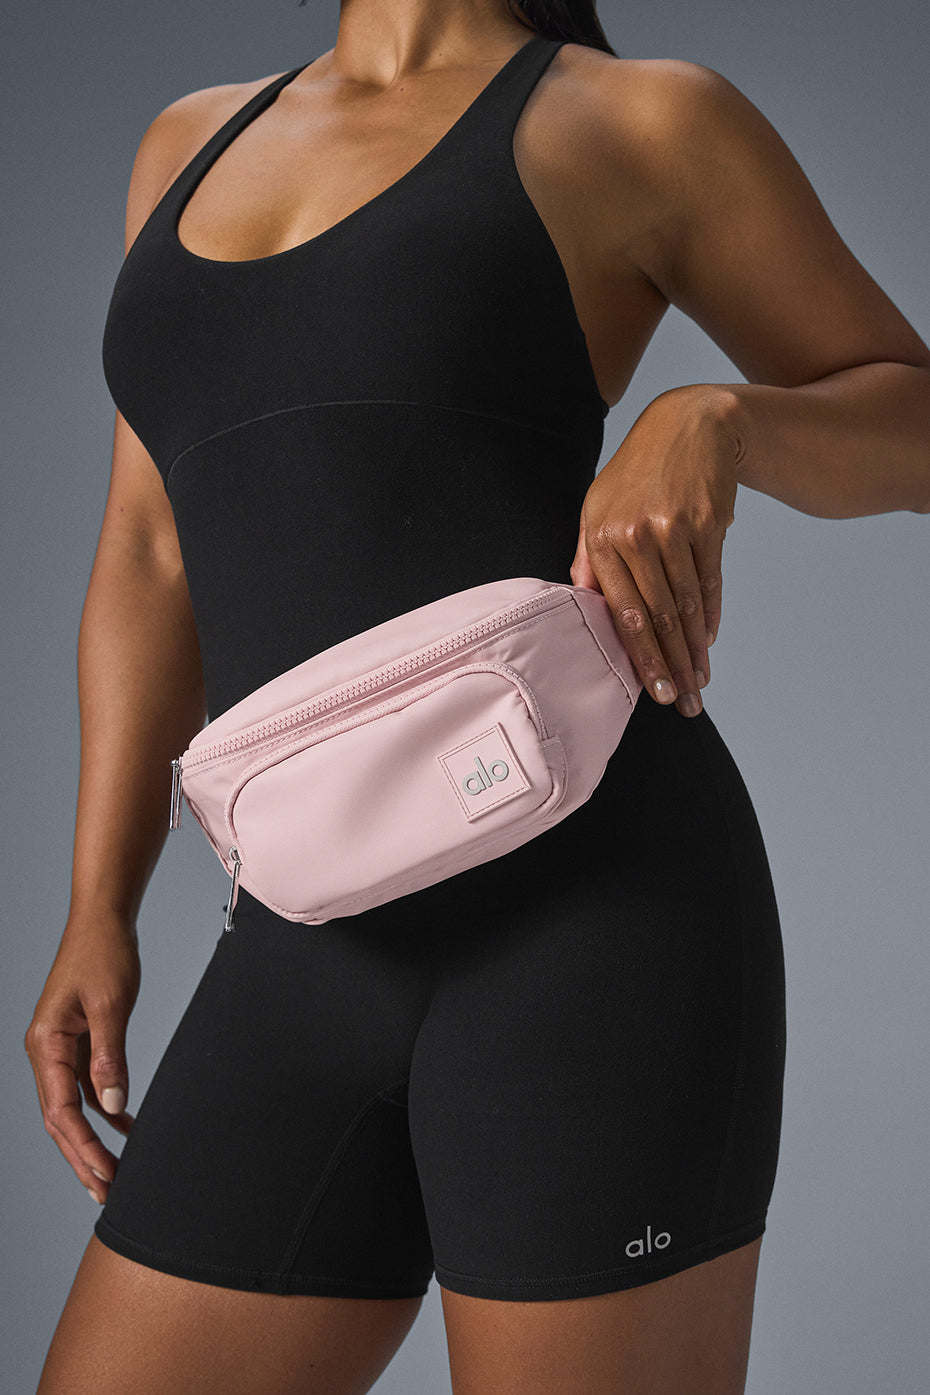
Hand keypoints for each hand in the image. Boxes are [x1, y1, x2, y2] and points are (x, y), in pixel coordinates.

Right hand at [25, 909, 139, 1204]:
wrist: (104, 918)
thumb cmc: (104, 953)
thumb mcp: (110, 1005)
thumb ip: (110, 1057)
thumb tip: (113, 1106)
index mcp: (45, 1044)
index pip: (60, 1112)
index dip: (82, 1148)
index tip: (105, 1176)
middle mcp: (46, 1051)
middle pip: (61, 1119)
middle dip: (82, 1157)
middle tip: (107, 1193)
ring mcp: (61, 1048)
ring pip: (72, 1107)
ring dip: (92, 1140)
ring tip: (115, 1174)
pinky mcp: (79, 1041)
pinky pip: (87, 1087)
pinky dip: (104, 1110)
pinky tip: (126, 1126)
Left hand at [570, 386, 739, 717]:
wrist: (688, 425)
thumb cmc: (636, 474)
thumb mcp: (598, 507)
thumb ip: (589, 558)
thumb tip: (583, 606)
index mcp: (602, 538)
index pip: (623, 613)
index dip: (641, 657)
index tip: (652, 691)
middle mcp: (636, 536)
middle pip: (657, 616)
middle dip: (671, 666)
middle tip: (682, 702)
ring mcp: (674, 529)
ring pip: (686, 604)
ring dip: (694, 650)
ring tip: (699, 682)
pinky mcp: (708, 523)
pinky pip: (709, 579)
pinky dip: (710, 614)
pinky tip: (709, 641)